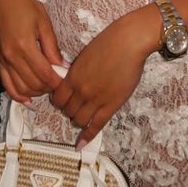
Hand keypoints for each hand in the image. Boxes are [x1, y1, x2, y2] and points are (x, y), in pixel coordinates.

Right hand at [0, 0, 64, 104]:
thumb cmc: (25, 3)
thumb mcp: (43, 22)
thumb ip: (52, 47)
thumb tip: (62, 67)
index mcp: (24, 47)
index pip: (44, 75)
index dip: (57, 82)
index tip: (67, 83)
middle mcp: (11, 57)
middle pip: (32, 84)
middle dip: (47, 88)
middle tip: (59, 84)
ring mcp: (2, 60)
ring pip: (19, 88)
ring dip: (34, 92)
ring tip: (46, 88)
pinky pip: (5, 84)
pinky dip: (16, 94)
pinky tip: (26, 99)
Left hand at [50, 7, 157, 145]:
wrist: (129, 42)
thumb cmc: (109, 42)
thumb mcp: (86, 55)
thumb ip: (77, 71)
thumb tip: (73, 81)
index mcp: (73, 75)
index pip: (58, 98)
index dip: (60, 101)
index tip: (64, 101)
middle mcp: (81, 90)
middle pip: (67, 110)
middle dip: (69, 110)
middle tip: (75, 107)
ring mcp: (96, 99)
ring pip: (79, 120)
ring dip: (78, 121)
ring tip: (82, 117)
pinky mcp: (111, 105)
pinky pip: (96, 125)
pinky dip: (87, 136)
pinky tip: (81, 145)